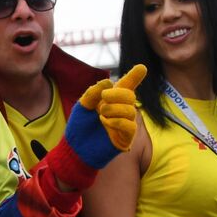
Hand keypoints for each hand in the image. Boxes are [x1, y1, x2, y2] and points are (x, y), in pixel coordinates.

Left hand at [47, 65, 146, 189]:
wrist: (74, 148)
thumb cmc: (79, 127)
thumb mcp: (82, 106)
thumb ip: (92, 93)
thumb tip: (108, 81)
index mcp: (112, 101)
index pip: (125, 87)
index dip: (134, 77)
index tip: (142, 67)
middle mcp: (121, 111)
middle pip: (130, 96)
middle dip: (117, 94)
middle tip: (103, 99)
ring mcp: (125, 124)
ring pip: (130, 110)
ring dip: (114, 109)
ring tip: (101, 114)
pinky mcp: (125, 138)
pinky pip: (129, 126)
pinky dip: (116, 121)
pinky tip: (105, 122)